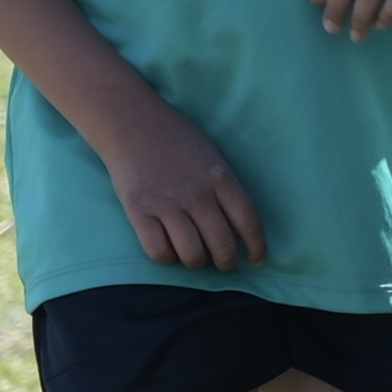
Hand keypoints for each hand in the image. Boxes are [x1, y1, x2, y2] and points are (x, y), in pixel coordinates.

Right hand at [102, 99, 267, 269]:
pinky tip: (169, 250)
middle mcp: (197, 195)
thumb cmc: (177, 139)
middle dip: (228, 262)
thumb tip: (237, 226)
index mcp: (220, 178)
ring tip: (197, 258)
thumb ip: (225, 188)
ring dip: (197, 263)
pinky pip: (158, 251)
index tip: (258, 261)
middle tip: (226, 265)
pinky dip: (167, 258)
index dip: (257, 246)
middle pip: (221, 243)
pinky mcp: (139, 213)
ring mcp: (167, 205)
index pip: (248, 221)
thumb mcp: (213, 157)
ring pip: (191, 254)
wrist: (133, 126)